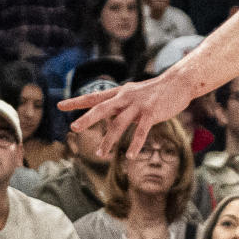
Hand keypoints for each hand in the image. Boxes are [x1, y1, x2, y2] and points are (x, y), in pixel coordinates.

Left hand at [61, 65, 196, 157]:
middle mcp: (125, 97)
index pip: (94, 97)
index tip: (59, 105)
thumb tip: (110, 119)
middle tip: (74, 128)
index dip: (76, 101)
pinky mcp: (151, 112)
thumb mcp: (134, 95)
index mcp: (119, 93)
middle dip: (87, 118)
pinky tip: (130, 156)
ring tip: (101, 154)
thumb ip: (121, 105)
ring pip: (119, 123)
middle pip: (102, 108)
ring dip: (109, 140)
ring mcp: (138, 105)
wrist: (178, 83)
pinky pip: (141, 131)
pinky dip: (135, 144)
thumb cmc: (155, 91)